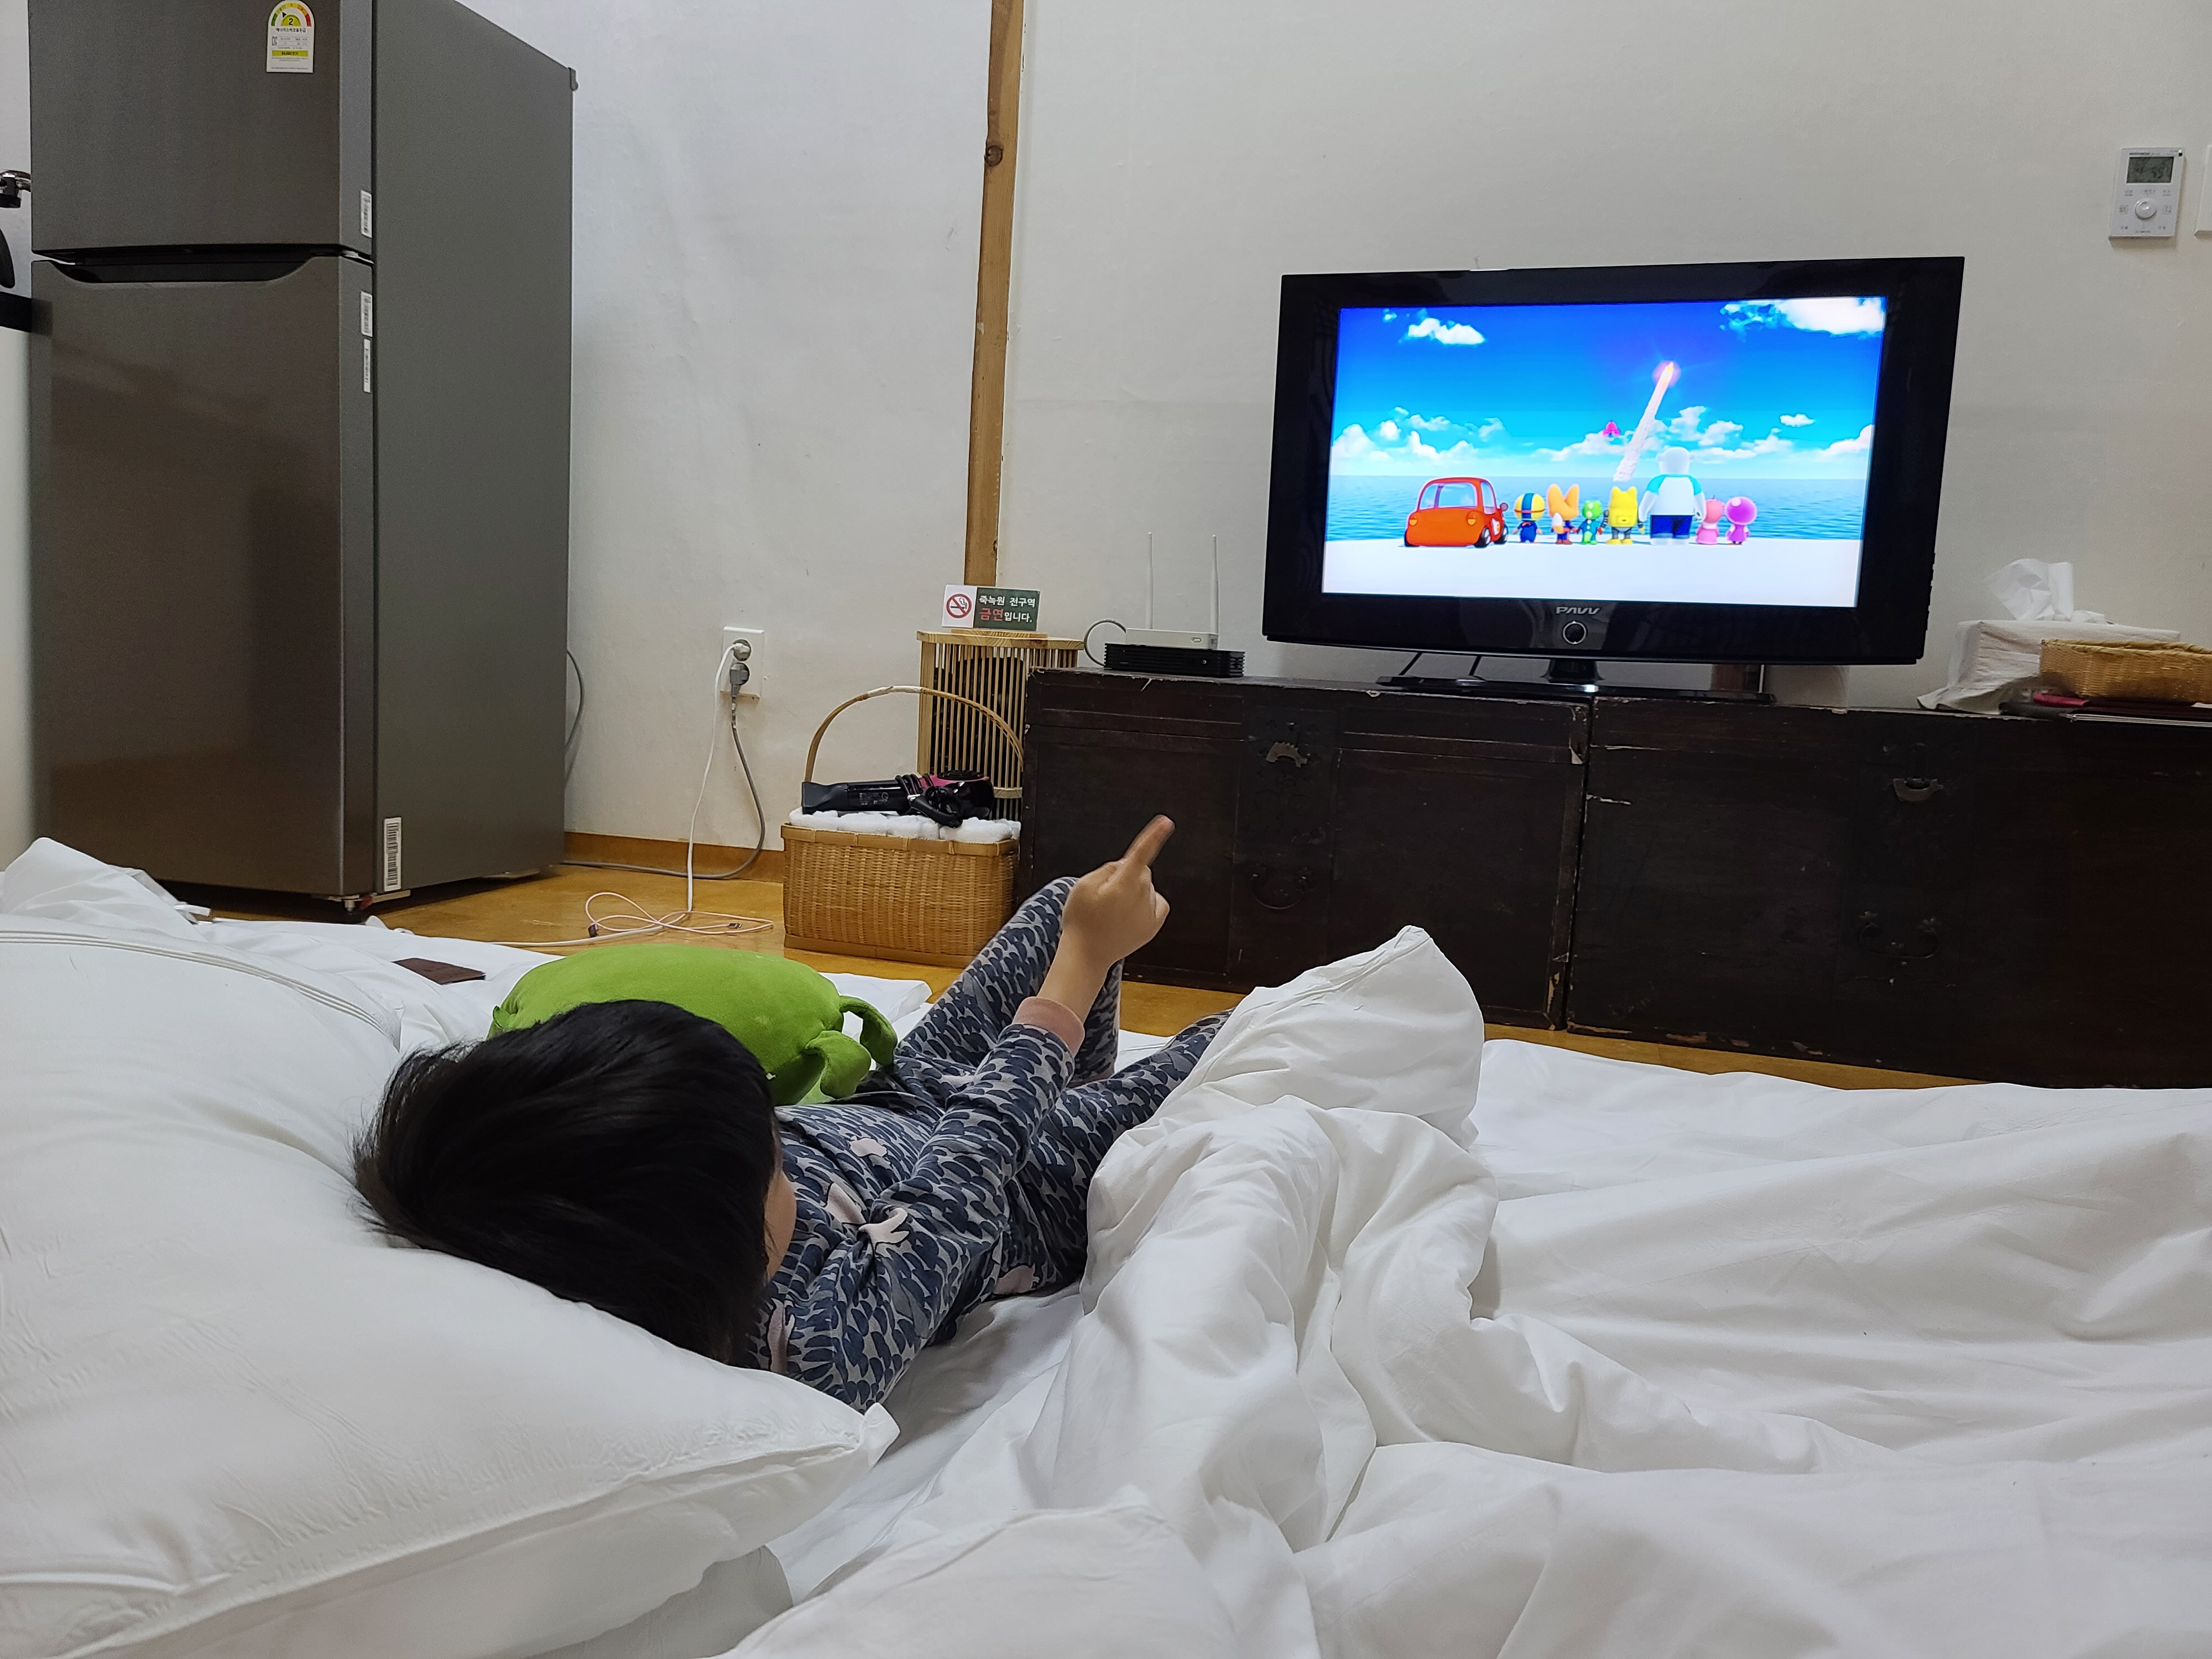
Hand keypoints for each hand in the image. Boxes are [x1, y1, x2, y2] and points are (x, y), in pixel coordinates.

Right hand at [1040, 817, 1173, 1014]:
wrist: (1086, 955)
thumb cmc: (1081, 920)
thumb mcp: (1082, 886)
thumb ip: (1107, 870)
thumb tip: (1124, 866)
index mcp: (1124, 884)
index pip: (1141, 854)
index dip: (1153, 836)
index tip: (1165, 822)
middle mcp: (1142, 897)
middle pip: (1141, 870)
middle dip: (1126, 874)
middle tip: (1103, 895)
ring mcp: (1149, 912)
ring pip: (1146, 886)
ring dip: (1133, 890)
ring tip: (1111, 910)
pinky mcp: (1153, 925)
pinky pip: (1156, 901)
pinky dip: (1146, 902)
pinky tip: (1128, 913)